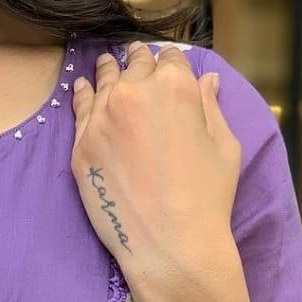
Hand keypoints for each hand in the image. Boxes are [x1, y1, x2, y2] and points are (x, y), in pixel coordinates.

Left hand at [70, 41, 241, 283]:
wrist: (169, 244)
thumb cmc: (207, 198)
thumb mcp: (223, 145)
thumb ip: (210, 106)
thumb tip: (207, 79)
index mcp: (175, 86)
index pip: (170, 59)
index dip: (169, 61)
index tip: (165, 65)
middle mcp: (134, 93)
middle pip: (134, 66)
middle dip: (138, 62)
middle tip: (134, 57)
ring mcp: (102, 119)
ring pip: (102, 83)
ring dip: (108, 72)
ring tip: (105, 64)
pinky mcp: (80, 146)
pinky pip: (79, 110)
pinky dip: (82, 95)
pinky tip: (82, 87)